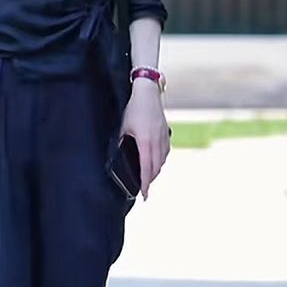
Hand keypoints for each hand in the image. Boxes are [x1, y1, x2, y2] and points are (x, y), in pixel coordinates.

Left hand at [119, 80, 170, 199]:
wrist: (148, 92)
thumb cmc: (134, 108)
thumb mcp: (124, 127)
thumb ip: (122, 142)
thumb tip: (120, 155)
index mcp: (145, 141)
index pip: (146, 168)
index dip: (145, 183)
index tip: (144, 195)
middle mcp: (157, 141)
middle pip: (156, 167)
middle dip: (150, 180)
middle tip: (145, 189)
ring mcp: (163, 137)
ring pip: (162, 160)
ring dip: (156, 170)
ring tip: (149, 177)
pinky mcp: (166, 132)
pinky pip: (165, 152)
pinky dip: (161, 160)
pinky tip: (156, 161)